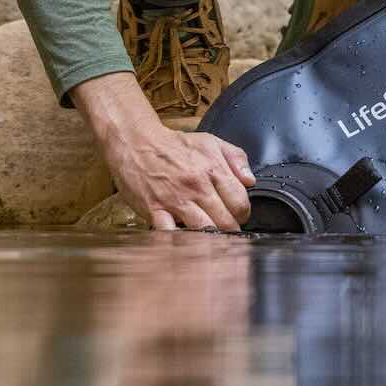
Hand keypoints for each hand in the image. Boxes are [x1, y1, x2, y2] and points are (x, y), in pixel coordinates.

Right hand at [73, 72, 254, 230]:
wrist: (135, 141)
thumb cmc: (172, 145)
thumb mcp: (210, 141)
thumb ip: (236, 158)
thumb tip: (251, 180)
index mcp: (212, 169)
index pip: (240, 203)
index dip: (243, 214)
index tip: (237, 216)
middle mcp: (196, 186)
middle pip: (226, 222)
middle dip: (229, 230)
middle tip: (225, 230)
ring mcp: (175, 200)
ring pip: (204, 231)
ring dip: (211, 240)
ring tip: (212, 241)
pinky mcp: (155, 210)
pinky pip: (172, 234)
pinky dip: (181, 242)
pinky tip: (187, 244)